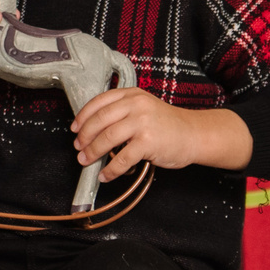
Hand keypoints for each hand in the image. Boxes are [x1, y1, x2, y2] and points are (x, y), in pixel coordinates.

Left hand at [72, 89, 251, 181]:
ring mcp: (142, 123)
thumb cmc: (168, 124)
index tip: (74, 129)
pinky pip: (122, 159)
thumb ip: (122, 112)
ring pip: (107, 138)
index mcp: (132, 95)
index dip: (82, 117)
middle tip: (78, 148)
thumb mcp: (144, 107)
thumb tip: (92, 129)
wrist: (194, 134)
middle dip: (84, 137)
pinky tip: (105, 175)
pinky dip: (110, 170)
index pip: (99, 102)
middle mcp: (136, 105)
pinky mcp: (148, 142)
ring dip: (92, 152)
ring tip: (86, 161)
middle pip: (99, 120)